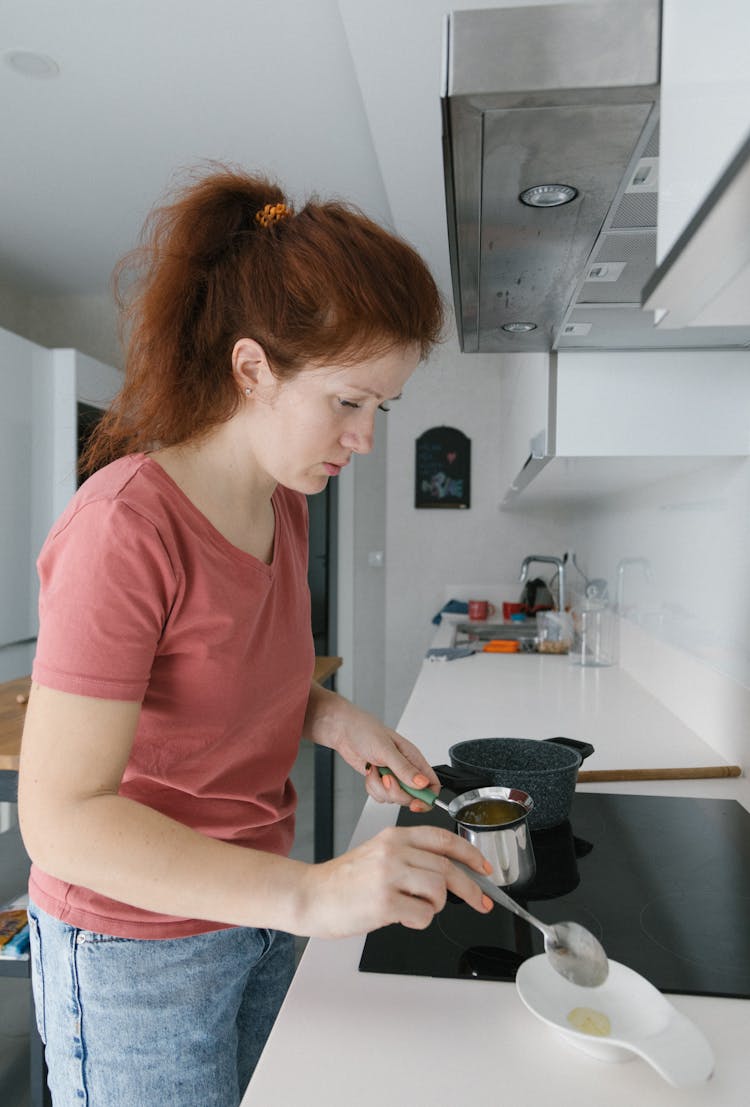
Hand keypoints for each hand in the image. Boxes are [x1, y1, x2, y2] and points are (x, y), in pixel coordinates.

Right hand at [298, 825, 493, 938]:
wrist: (311, 896)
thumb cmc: (344, 881)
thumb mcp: (377, 854)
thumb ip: (410, 857)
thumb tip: (447, 874)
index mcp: (395, 836)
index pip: (444, 839)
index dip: (470, 853)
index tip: (485, 868)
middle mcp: (394, 851)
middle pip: (448, 868)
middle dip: (472, 889)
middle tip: (482, 902)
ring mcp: (389, 876)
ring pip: (439, 891)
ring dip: (435, 907)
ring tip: (416, 909)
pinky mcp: (384, 902)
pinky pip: (423, 915)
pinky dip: (420, 921)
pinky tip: (402, 918)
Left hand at [306, 686, 438, 812]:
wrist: (343, 731)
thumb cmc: (365, 730)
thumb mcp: (386, 750)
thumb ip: (405, 769)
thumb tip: (423, 783)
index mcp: (414, 758)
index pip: (431, 784)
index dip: (427, 798)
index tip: (416, 804)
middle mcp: (406, 769)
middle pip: (412, 796)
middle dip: (396, 792)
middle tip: (386, 779)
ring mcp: (393, 776)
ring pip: (394, 798)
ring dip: (381, 789)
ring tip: (375, 770)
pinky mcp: (380, 781)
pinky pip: (381, 796)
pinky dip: (373, 788)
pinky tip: (370, 773)